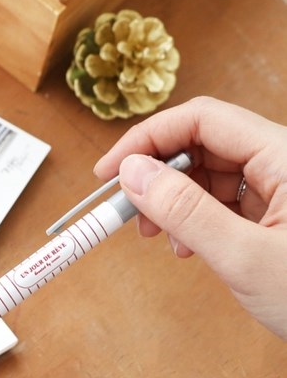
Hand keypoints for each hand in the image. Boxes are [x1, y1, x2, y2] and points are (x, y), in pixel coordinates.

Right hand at [94, 96, 286, 338]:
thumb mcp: (246, 257)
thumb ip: (187, 211)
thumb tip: (132, 173)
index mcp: (285, 156)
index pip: (201, 120)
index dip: (148, 139)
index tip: (109, 170)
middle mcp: (281, 162)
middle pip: (202, 144)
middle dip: (157, 175)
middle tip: (128, 210)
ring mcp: (278, 187)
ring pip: (207, 174)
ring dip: (172, 200)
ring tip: (158, 236)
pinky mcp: (272, 212)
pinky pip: (220, 201)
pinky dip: (193, 219)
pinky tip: (187, 245)